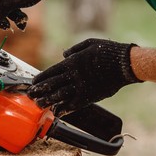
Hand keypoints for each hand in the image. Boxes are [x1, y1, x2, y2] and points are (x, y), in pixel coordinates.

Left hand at [27, 38, 141, 115]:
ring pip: (60, 95)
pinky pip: (74, 104)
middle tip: (30, 95)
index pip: (51, 71)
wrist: (125, 64)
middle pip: (52, 84)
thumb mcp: (89, 44)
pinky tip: (57, 112)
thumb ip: (74, 50)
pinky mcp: (90, 96)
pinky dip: (65, 108)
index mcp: (72, 62)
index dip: (41, 78)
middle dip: (40, 90)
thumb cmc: (108, 51)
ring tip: (39, 105)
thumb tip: (64, 54)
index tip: (33, 83)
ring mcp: (81, 86)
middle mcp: (73, 75)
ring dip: (48, 100)